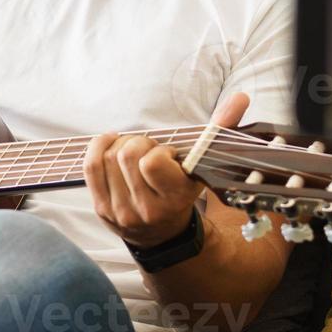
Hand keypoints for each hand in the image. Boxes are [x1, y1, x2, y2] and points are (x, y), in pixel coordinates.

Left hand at [83, 91, 250, 248]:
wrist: (162, 234)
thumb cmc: (182, 191)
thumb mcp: (203, 166)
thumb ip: (219, 130)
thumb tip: (240, 98)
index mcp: (175, 199)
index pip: (152, 163)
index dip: (158, 151)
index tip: (167, 155)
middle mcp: (146, 209)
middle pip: (127, 155)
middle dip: (139, 143)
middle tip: (149, 150)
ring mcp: (120, 211)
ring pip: (107, 158)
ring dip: (120, 145)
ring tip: (133, 152)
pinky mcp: (101, 208)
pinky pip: (91, 167)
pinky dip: (98, 147)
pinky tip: (109, 144)